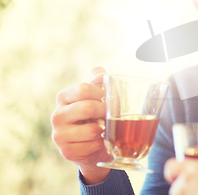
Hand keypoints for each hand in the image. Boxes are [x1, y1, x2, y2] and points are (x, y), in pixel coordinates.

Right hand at [50, 67, 111, 183]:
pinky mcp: (67, 152)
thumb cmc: (96, 116)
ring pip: (91, 130)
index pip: (83, 89)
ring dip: (104, 129)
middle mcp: (57, 115)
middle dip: (105, 111)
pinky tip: (99, 141)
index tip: (107, 98)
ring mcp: (59, 135)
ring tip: (104, 128)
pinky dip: (101, 143)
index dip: (101, 93)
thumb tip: (101, 74)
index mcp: (63, 97)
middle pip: (87, 108)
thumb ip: (98, 80)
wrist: (93, 145)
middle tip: (110, 114)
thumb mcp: (98, 96)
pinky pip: (92, 145)